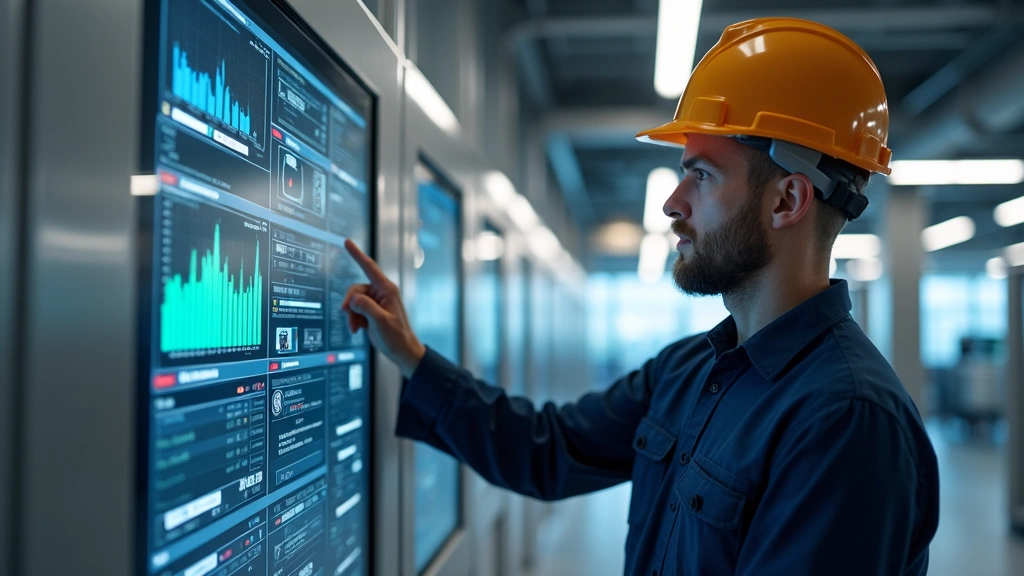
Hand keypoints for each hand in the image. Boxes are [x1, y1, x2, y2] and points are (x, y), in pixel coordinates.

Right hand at [342, 239, 425, 377]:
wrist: (401, 351)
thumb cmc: (397, 336)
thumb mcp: (381, 321)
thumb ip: (366, 307)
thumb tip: (353, 298)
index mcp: (387, 290)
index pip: (369, 267)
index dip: (357, 254)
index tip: (347, 242)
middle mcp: (380, 292)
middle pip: (355, 290)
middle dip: (350, 304)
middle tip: (349, 317)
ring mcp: (375, 302)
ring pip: (353, 301)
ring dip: (351, 315)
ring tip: (356, 327)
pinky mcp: (370, 311)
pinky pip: (354, 309)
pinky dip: (353, 319)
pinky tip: (357, 329)